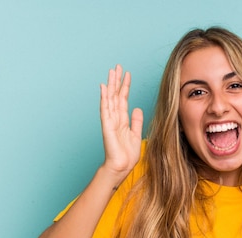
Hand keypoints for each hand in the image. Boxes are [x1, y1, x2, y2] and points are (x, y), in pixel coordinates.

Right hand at [99, 64, 143, 179]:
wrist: (121, 167)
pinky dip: (105, 98)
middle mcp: (115, 118)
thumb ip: (136, 121)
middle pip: (116, 95)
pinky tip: (104, 88)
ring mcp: (110, 121)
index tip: (127, 74)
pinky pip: (105, 109)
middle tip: (118, 66)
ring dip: (111, 85)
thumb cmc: (127, 155)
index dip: (125, 86)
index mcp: (122, 120)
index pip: (123, 99)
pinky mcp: (107, 126)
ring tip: (111, 71)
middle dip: (117, 80)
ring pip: (110, 99)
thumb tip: (137, 108)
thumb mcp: (136, 135)